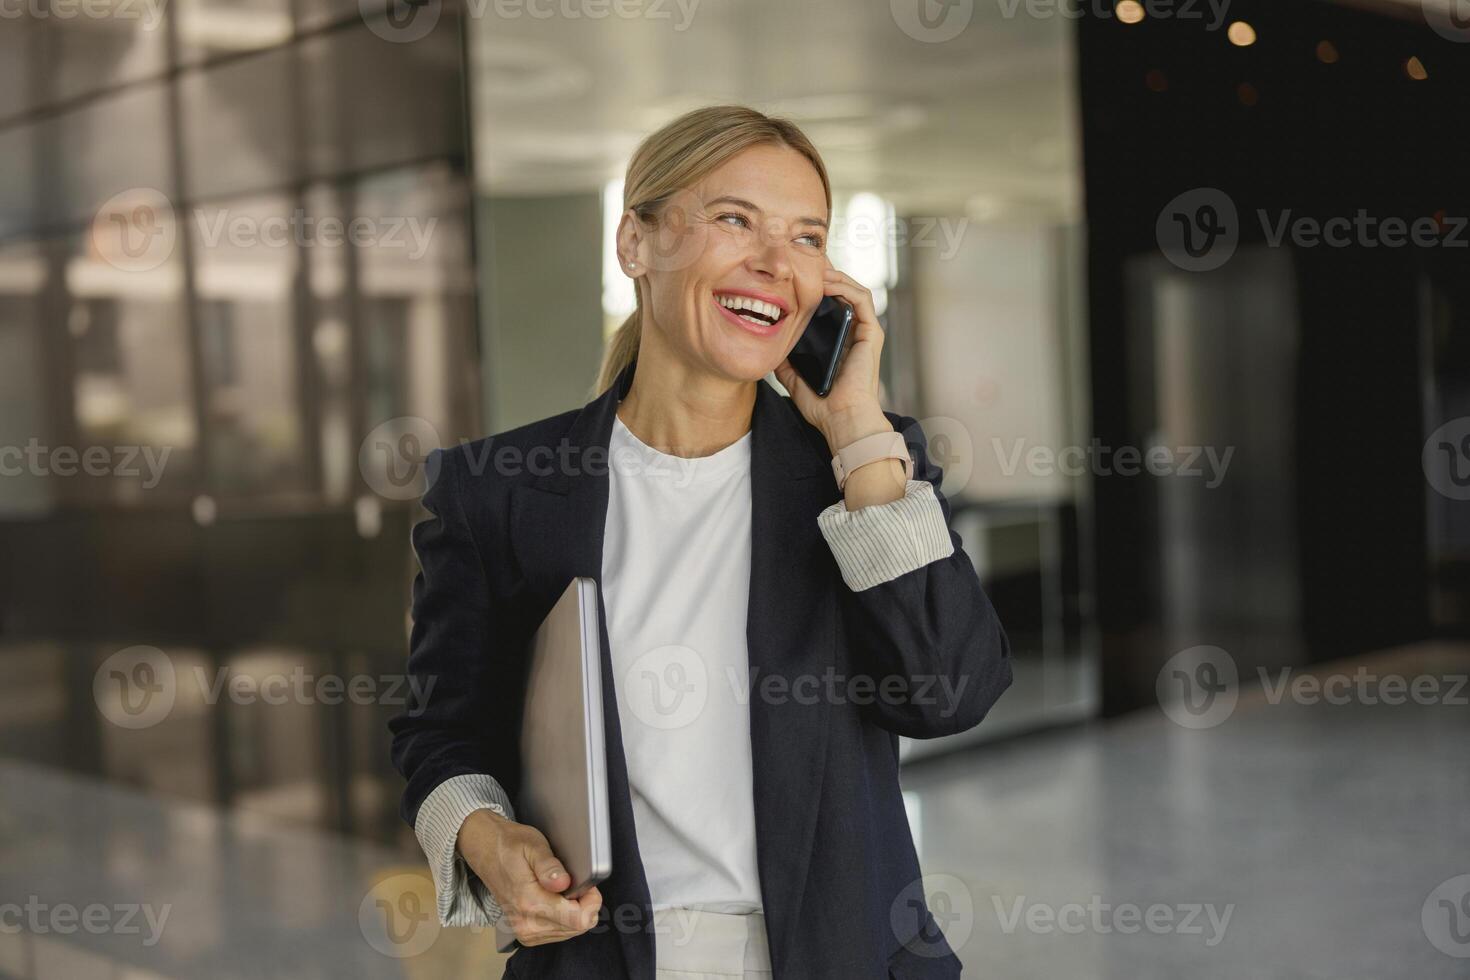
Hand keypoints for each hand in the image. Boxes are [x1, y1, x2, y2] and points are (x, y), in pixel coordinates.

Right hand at [456, 809, 602, 945]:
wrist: (486, 852)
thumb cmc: (510, 846)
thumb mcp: (533, 845)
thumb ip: (549, 866)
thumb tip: (563, 882)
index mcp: (530, 903)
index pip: (579, 920)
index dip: (591, 901)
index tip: (586, 885)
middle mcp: (526, 923)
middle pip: (577, 927)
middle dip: (583, 905)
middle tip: (572, 882)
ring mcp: (524, 932)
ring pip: (570, 932)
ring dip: (573, 911)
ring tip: (560, 889)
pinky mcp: (525, 934)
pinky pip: (558, 933)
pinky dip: (563, 917)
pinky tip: (555, 900)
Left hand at [773, 258, 890, 452]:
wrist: (841, 420)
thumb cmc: (822, 406)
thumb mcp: (793, 379)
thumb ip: (785, 362)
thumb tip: (769, 350)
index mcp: (838, 341)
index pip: (829, 304)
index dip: (815, 287)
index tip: (794, 276)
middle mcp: (852, 333)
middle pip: (842, 292)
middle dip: (824, 274)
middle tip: (803, 261)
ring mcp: (864, 331)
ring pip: (854, 290)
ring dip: (835, 275)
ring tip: (813, 267)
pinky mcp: (871, 333)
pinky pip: (862, 299)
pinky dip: (845, 286)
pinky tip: (826, 283)